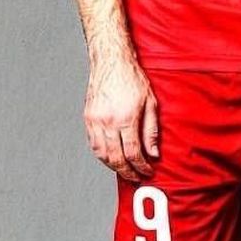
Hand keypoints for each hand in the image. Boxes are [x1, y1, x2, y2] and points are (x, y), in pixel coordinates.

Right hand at [85, 51, 158, 180]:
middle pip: (115, 158)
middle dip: (127, 171)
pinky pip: (93, 144)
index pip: (133, 152)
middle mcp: (107, 122)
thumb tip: (153, 153)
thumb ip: (151, 131)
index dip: (141, 166)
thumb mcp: (151, 103)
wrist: (111, 62)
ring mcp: (94, 121)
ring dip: (113, 166)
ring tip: (125, 171)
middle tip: (136, 178)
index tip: (147, 171)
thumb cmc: (133, 79)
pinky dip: (102, 155)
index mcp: (125, 118)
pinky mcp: (88, 118)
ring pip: (101, 154)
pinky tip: (111, 158)